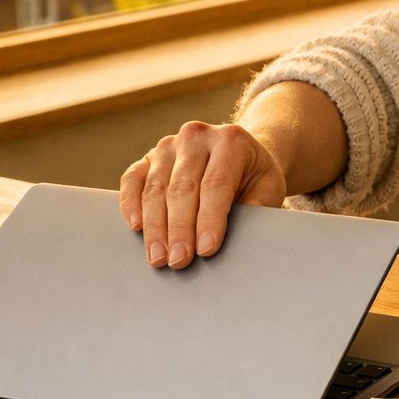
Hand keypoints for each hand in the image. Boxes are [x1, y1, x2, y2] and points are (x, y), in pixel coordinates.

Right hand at [119, 122, 286, 268]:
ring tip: (158, 257)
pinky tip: (136, 227)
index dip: (209, 219)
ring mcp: (168, 145)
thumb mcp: (268, 187)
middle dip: (179, 229)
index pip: (215, 184)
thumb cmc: (254, 176)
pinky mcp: (147, 157)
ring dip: (155, 227)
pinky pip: (132, 180)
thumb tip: (239, 237)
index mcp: (230, 140)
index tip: (206, 250)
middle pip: (182, 187)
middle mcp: (196, 137)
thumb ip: (255, 207)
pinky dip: (131, 204)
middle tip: (178, 261)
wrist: (239, 152)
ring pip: (156, 188)